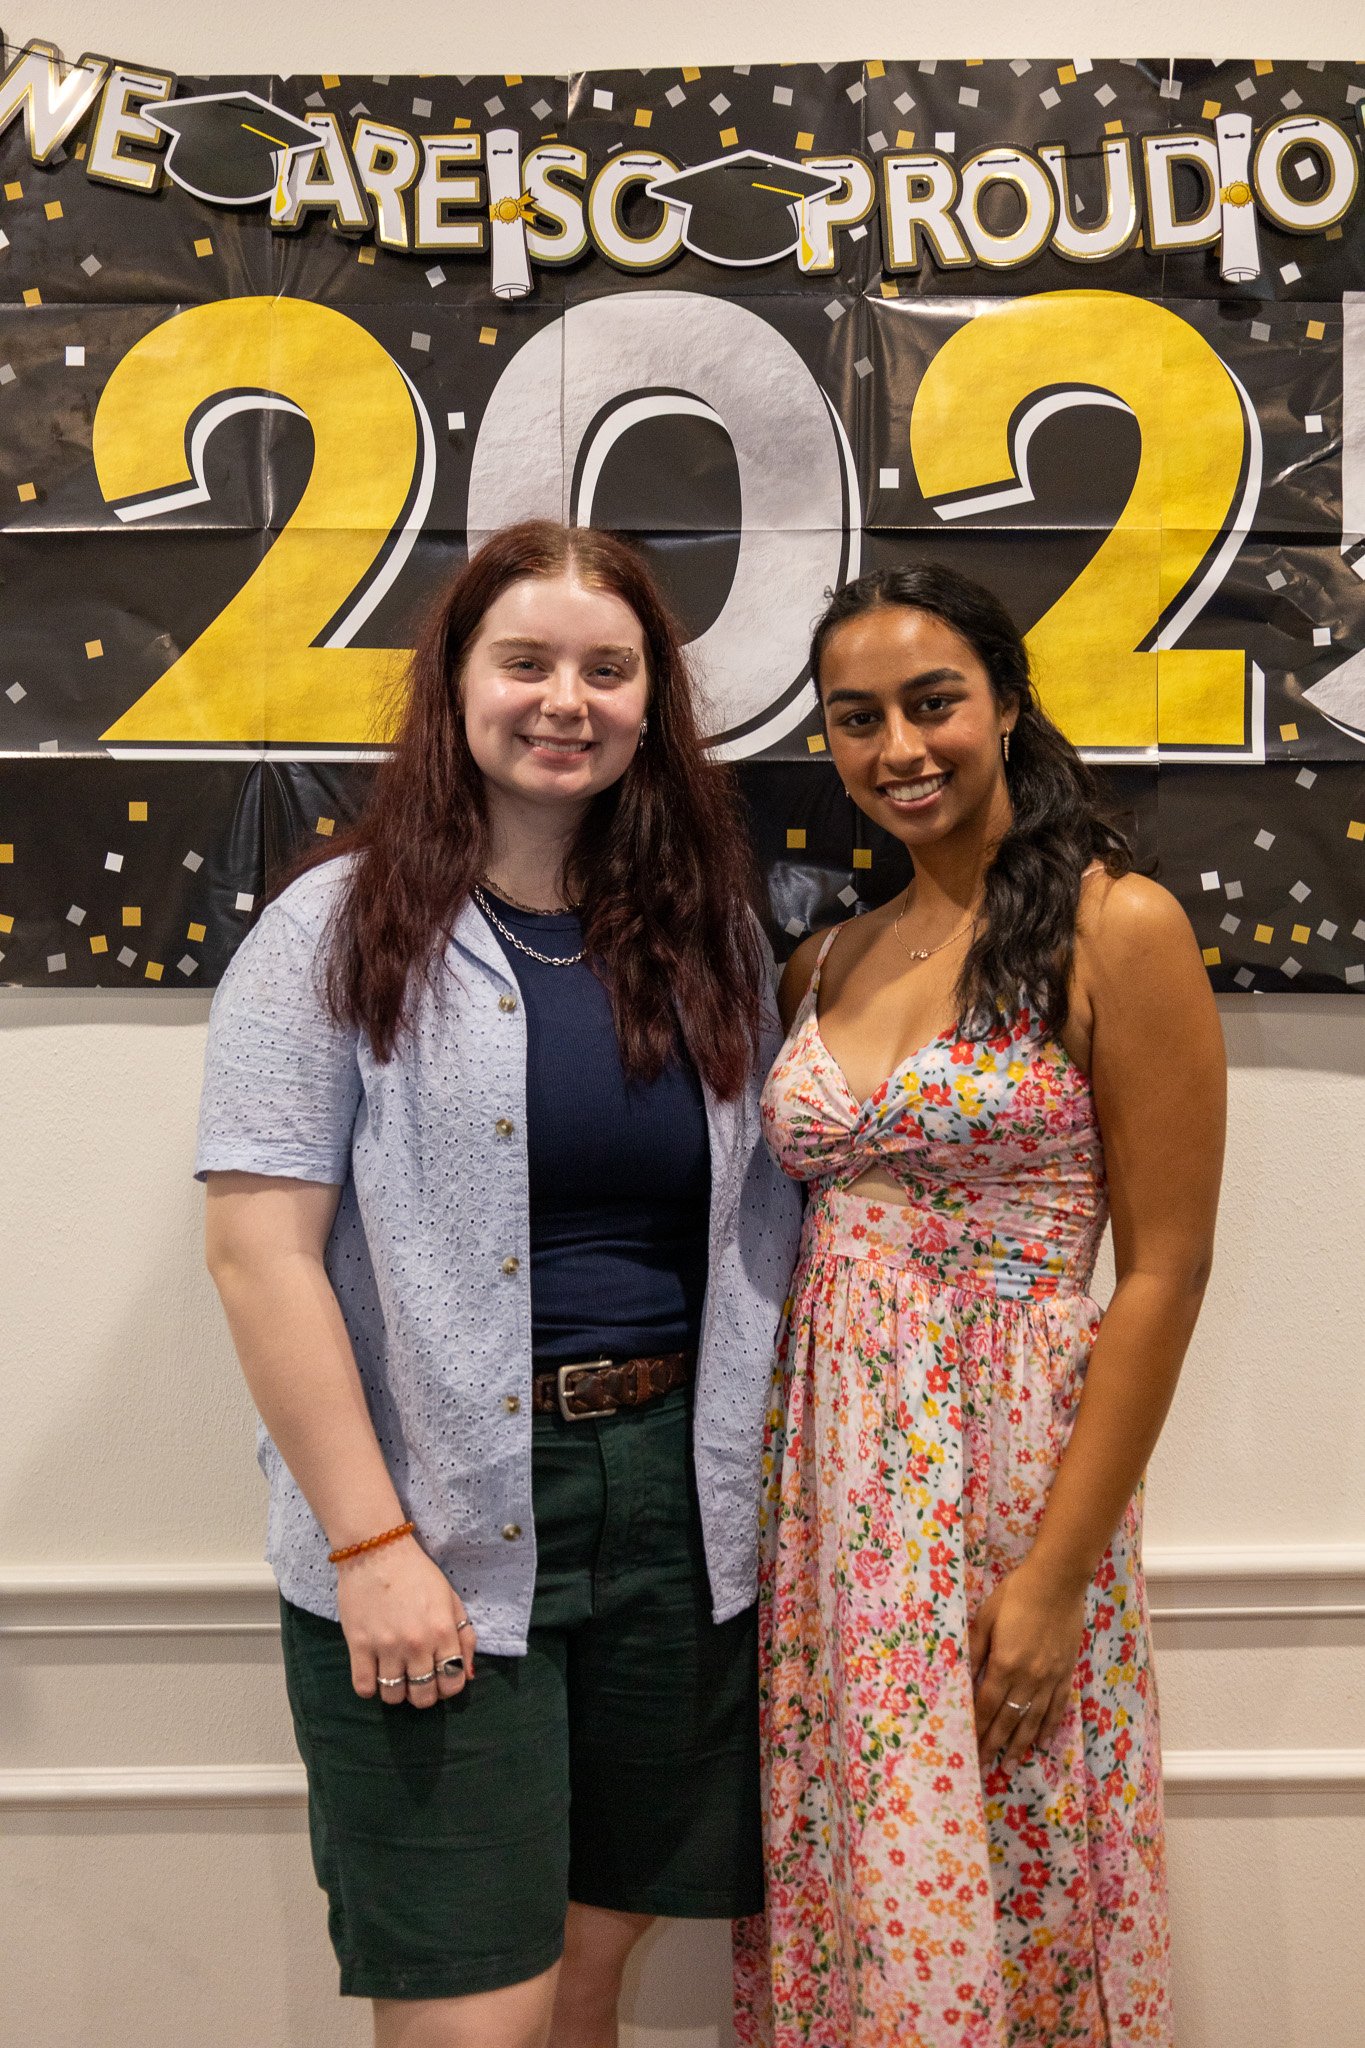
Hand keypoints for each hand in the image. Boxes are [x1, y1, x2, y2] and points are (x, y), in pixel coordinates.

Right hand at [334, 1535, 476, 1708]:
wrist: (377, 1551)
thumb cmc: (417, 1573)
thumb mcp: (451, 1599)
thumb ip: (464, 1636)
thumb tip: (468, 1674)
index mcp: (443, 1631)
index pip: (453, 1682)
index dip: (449, 1687)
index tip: (441, 1679)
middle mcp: (417, 1644)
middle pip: (423, 1697)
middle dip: (424, 1694)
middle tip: (418, 1680)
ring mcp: (386, 1647)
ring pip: (393, 1697)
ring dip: (397, 1691)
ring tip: (395, 1674)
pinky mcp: (358, 1646)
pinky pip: (364, 1688)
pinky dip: (370, 1688)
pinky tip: (374, 1673)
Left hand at [968, 1561, 1086, 1767]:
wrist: (1057, 1582)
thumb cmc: (1016, 1594)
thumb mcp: (986, 1618)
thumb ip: (976, 1649)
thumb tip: (965, 1676)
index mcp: (1005, 1664)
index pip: (988, 1706)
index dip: (979, 1729)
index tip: (971, 1748)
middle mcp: (1028, 1678)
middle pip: (1009, 1719)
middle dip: (996, 1744)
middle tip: (986, 1767)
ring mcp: (1050, 1678)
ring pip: (1034, 1719)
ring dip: (1022, 1744)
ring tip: (1013, 1764)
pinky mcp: (1066, 1673)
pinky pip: (1057, 1707)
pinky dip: (1049, 1726)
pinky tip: (1041, 1740)